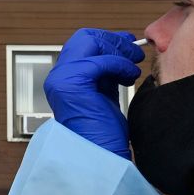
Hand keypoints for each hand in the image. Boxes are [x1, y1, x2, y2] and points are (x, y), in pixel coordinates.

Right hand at [45, 29, 144, 158]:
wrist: (100, 156)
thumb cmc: (104, 133)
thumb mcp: (105, 94)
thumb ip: (106, 74)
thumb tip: (121, 52)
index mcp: (66, 78)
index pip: (83, 44)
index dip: (107, 40)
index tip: (128, 43)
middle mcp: (59, 76)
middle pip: (85, 38)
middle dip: (113, 41)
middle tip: (134, 52)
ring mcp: (62, 79)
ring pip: (90, 43)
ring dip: (118, 50)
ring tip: (134, 65)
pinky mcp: (71, 85)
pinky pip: (100, 61)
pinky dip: (119, 64)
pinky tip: (129, 76)